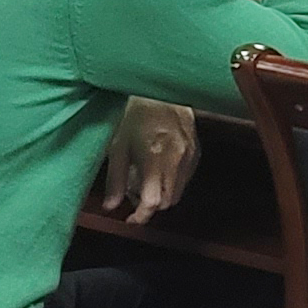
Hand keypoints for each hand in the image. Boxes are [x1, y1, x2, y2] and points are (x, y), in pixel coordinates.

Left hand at [94, 98, 200, 223]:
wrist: (159, 88)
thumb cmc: (134, 111)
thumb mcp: (117, 145)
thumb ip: (115, 179)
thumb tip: (111, 205)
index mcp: (154, 158)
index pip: (152, 202)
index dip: (141, 215)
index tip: (131, 219)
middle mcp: (176, 159)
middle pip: (167, 201)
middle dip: (149, 205)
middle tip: (133, 195)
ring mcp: (189, 155)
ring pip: (178, 191)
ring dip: (161, 194)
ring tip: (145, 179)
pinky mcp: (196, 151)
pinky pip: (186, 177)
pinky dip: (172, 181)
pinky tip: (159, 168)